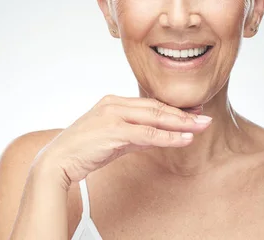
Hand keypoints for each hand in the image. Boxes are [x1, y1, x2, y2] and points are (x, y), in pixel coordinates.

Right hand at [32, 95, 211, 186]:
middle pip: (156, 107)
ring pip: (154, 117)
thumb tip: (156, 137)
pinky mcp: (113, 131)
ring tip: (201, 126)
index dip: (174, 109)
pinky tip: (184, 138)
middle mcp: (114, 104)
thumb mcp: (113, 140)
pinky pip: (147, 134)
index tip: (193, 113)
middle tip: (205, 117)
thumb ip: (134, 136)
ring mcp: (113, 115)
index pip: (150, 103)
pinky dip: (167, 136)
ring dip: (181, 123)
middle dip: (183, 113)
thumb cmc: (84, 150)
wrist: (58, 161)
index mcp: (113, 102)